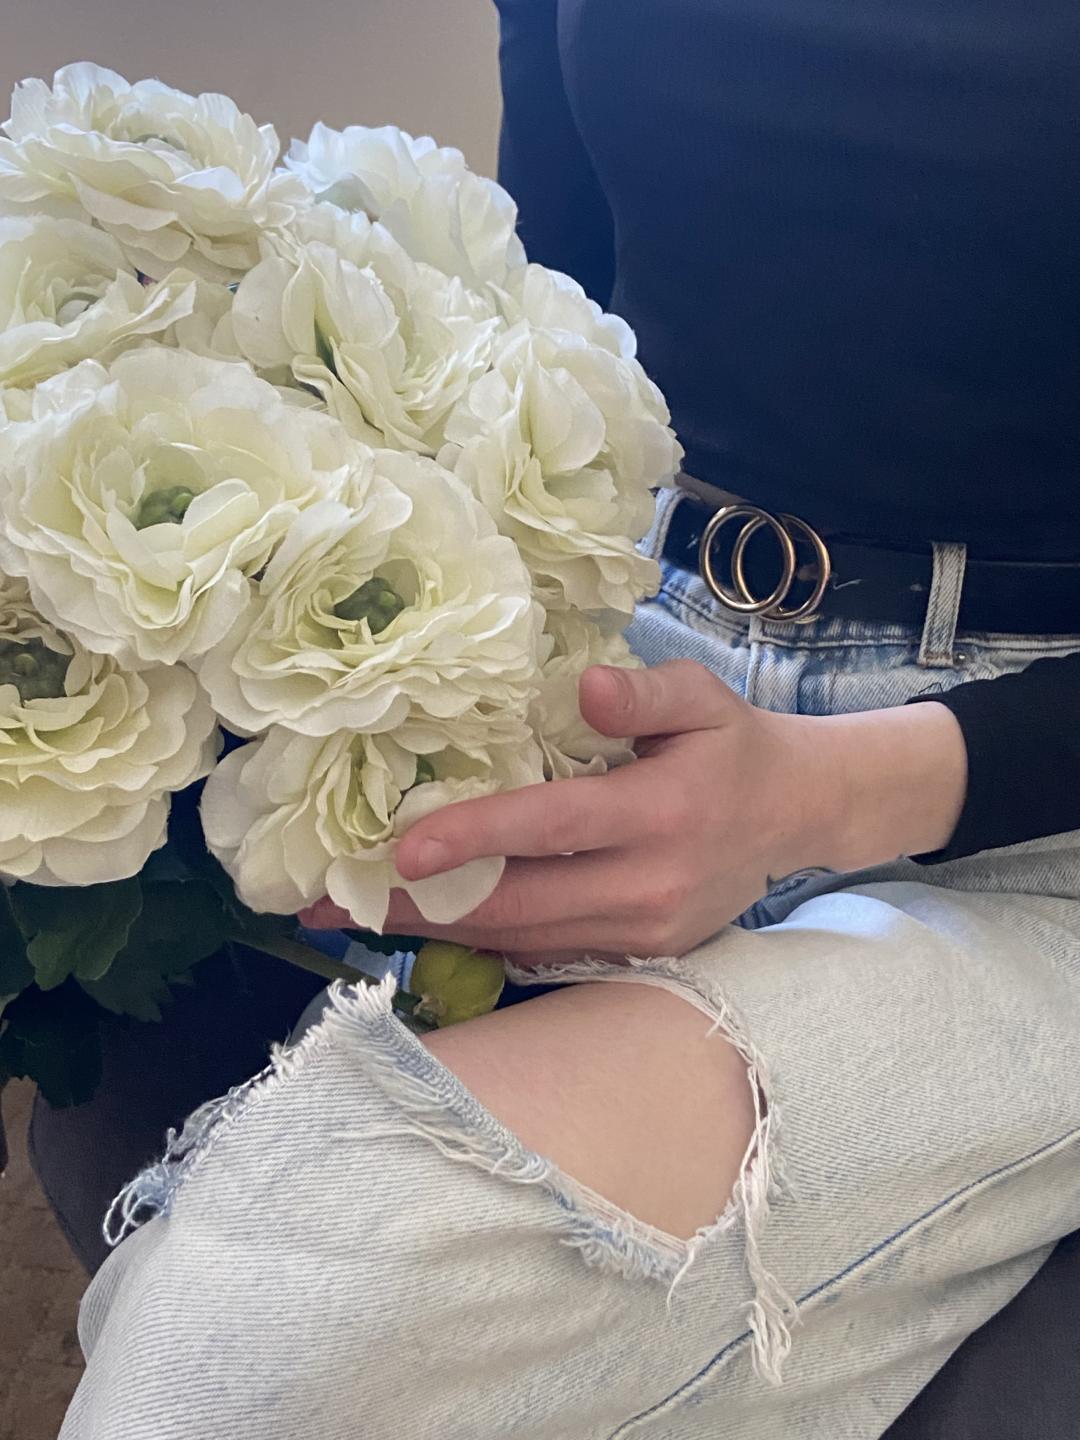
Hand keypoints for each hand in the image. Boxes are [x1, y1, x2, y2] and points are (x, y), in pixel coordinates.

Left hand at [302, 660, 967, 962]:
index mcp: (662, 812)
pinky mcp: (640, 955)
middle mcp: (649, 885)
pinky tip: (426, 926)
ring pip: (523, 939)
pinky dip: (481, 943)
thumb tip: (584, 686)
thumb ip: (646, 691)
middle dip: (418, 904)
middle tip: (328, 902)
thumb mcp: (703, 696)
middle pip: (516, 903)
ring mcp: (643, 931)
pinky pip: (546, 954)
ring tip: (356, 916)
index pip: (552, 828)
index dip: (474, 837)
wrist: (794, 816)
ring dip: (436, 930)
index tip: (396, 845)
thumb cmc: (733, 745)